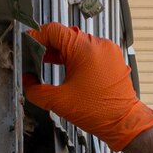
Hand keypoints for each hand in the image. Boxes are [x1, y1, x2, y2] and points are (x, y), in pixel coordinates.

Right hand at [21, 23, 152, 150]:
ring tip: (49, 64)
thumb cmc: (100, 112)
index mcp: (84, 49)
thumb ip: (35, 90)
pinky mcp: (112, 59)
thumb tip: (27, 81)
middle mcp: (98, 44)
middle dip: (48, 46)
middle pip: (65, 35)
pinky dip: (77, 57)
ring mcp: (108, 51)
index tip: (27, 45)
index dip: (37, 36)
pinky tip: (68, 69)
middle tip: (35, 58)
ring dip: (62, 52)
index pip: (53, 30)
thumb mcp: (59, 102)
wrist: (125, 122)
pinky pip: (90, 51)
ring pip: (77, 43)